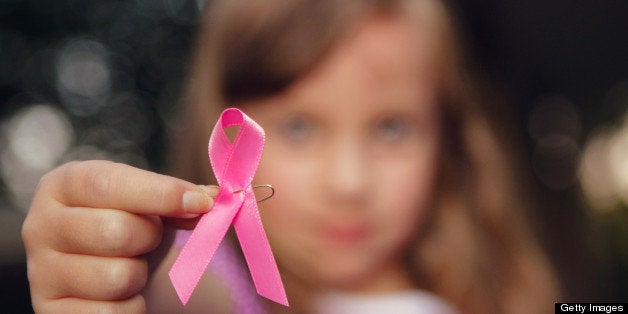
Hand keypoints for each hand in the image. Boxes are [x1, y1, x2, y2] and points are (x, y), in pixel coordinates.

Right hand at [22, 160, 215, 312]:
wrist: (98, 265)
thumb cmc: (127, 224)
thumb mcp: (146, 202)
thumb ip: (178, 196)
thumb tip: (213, 198)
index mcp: (64, 185)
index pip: (107, 183)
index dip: (159, 192)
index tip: (201, 203)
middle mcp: (41, 225)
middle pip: (115, 231)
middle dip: (150, 236)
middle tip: (151, 238)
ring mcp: (41, 272)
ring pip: (116, 277)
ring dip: (140, 274)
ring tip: (132, 265)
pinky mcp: (51, 311)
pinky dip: (131, 307)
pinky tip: (124, 294)